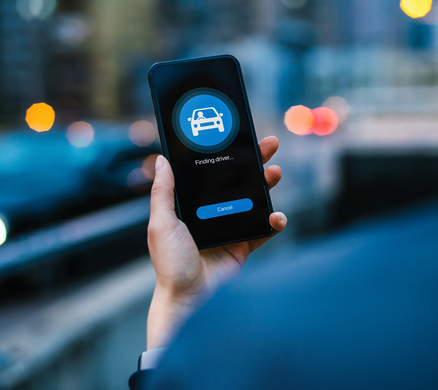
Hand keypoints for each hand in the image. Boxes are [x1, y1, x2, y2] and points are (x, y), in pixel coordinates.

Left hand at [146, 136, 286, 348]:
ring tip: (275, 174)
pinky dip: (274, 222)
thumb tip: (160, 159)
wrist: (189, 301)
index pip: (211, 174)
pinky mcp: (243, 247)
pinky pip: (263, 230)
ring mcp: (230, 230)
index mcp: (191, 206)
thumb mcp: (161, 223)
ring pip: (254, 201)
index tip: (238, 137)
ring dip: (267, 186)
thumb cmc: (170, 264)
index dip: (226, 155)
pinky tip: (277, 216)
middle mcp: (211, 214)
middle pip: (237, 182)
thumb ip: (162, 192)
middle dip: (255, 163)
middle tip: (269, 146)